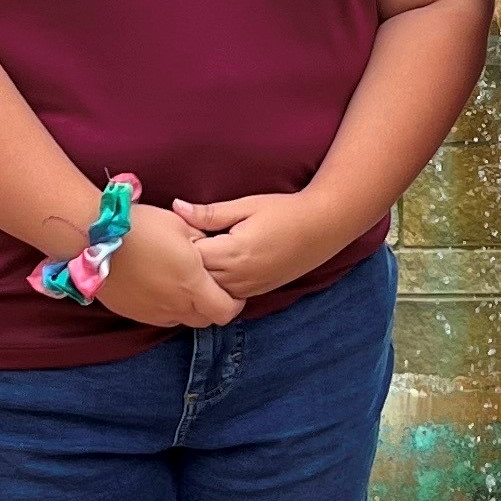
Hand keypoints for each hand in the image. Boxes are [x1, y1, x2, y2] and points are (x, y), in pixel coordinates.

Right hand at [94, 204, 244, 329]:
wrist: (93, 237)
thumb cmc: (140, 225)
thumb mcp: (181, 225)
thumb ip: (203, 242)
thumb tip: (212, 249)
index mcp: (191, 284)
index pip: (226, 311)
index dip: (234, 303)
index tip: (232, 290)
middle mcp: (174, 305)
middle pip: (206, 320)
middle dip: (213, 307)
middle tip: (209, 287)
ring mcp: (152, 312)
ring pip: (181, 320)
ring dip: (189, 308)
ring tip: (182, 285)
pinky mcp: (132, 313)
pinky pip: (158, 317)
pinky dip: (166, 307)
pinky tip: (159, 286)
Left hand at [171, 190, 350, 300]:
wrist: (324, 227)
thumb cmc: (285, 211)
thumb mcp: (246, 205)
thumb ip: (210, 212)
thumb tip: (176, 207)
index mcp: (233, 252)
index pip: (189, 257)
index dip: (180, 243)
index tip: (180, 229)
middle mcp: (239, 276)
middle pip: (196, 278)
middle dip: (188, 262)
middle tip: (185, 242)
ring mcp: (248, 288)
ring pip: (210, 290)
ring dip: (202, 275)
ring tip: (201, 254)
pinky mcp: (257, 291)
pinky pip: (226, 294)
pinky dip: (217, 283)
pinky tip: (219, 266)